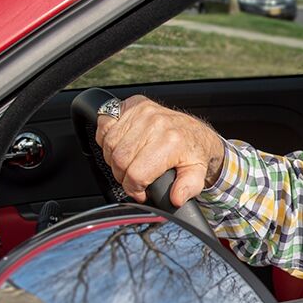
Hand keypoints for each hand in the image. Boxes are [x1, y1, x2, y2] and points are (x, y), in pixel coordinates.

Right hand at [93, 95, 225, 205]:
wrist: (195, 132)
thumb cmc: (193, 152)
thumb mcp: (197, 174)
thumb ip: (188, 188)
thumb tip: (176, 198)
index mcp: (170, 142)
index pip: (136, 173)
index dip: (134, 188)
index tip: (140, 192)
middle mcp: (155, 123)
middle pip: (119, 160)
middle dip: (123, 176)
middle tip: (134, 179)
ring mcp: (142, 112)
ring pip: (110, 144)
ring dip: (113, 159)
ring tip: (129, 164)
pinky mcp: (133, 104)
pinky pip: (105, 125)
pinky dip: (107, 139)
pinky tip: (121, 146)